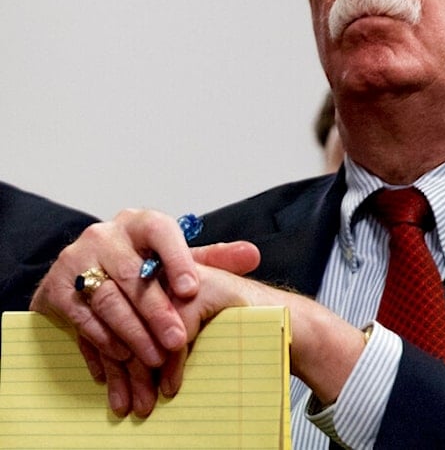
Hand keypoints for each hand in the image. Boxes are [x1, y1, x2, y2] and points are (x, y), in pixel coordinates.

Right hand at [29, 208, 259, 415]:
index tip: (192, 290)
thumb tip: (252, 255)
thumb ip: (213, 258)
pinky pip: (81, 318)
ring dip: (132, 333)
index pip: (161, 232)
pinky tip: (123, 358)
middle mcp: (105, 236)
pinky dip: (103, 341)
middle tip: (178, 341)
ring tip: (154, 359)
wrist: (87, 269)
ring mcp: (76, 260)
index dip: (176, 260)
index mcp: (140, 222)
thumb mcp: (177, 257)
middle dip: (156, 312)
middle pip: (133, 275)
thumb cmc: (143, 262)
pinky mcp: (54, 288)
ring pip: (107, 300)